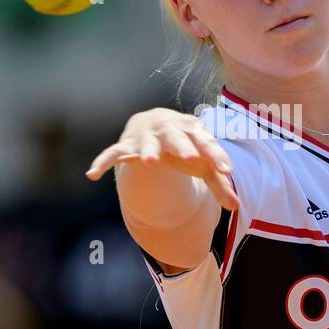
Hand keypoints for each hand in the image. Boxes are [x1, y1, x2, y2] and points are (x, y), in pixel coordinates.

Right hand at [84, 108, 239, 210]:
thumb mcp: (203, 162)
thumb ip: (219, 183)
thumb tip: (236, 207)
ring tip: (150, 162)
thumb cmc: (185, 145)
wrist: (156, 121)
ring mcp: (146, 138)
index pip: (206, 143)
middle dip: (183, 147)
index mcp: (192, 132)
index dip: (216, 156)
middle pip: (177, 138)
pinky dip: (103, 162)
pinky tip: (92, 174)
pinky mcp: (126, 146)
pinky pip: (113, 153)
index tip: (226, 170)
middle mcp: (169, 131)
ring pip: (147, 144)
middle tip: (189, 159)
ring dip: (148, 151)